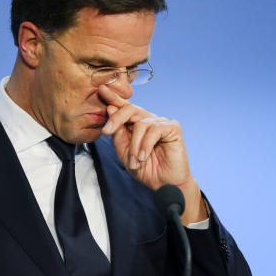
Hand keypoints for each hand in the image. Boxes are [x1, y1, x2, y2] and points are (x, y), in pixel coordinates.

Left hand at [98, 84, 207, 223]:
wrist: (164, 185)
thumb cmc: (146, 170)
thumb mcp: (125, 153)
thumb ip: (118, 134)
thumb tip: (111, 109)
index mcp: (136, 125)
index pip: (124, 108)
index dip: (114, 98)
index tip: (102, 89)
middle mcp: (149, 121)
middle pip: (131, 109)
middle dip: (116, 118)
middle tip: (106, 131)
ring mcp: (161, 123)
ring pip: (141, 124)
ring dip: (135, 146)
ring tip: (136, 162)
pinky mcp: (173, 128)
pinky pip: (154, 129)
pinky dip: (146, 145)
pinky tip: (144, 157)